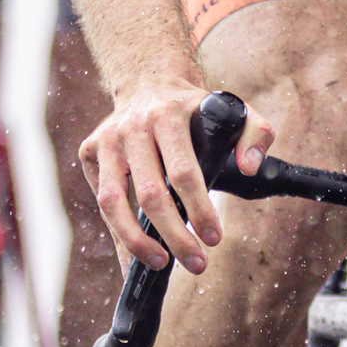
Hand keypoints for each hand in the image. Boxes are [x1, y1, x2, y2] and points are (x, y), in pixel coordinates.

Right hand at [80, 79, 272, 276]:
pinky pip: (101, 202)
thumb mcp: (233, 109)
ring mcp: (106, 140)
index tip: (214, 238)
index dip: (199, 209)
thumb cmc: (194, 108)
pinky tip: (133, 262)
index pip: (183, 171)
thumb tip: (249, 167)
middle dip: (175, 235)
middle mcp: (132, 126)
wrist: (149, 81)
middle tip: (197, 262)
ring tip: (161, 264)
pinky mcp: (90, 152)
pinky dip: (117, 236)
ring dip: (136, 241)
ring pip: (113, 202)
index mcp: (167, 115)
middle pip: (150, 193)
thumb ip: (256, 133)